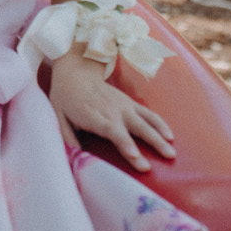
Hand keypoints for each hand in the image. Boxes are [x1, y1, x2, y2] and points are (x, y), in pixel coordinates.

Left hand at [48, 54, 176, 170]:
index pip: (114, 132)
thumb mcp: (58, 115)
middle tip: (167, 157)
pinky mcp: (131, 103)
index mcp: (96, 116)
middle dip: (152, 142)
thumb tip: (75, 154)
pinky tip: (171, 136)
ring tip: (172, 152)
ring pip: (147, 121)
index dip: (125, 144)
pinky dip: (161, 124)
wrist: (75, 73)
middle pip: (136, 127)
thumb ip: (66, 135)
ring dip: (160, 135)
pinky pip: (149, 114)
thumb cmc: (66, 98)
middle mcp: (114, 111)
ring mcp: (125, 106)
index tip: (136, 157)